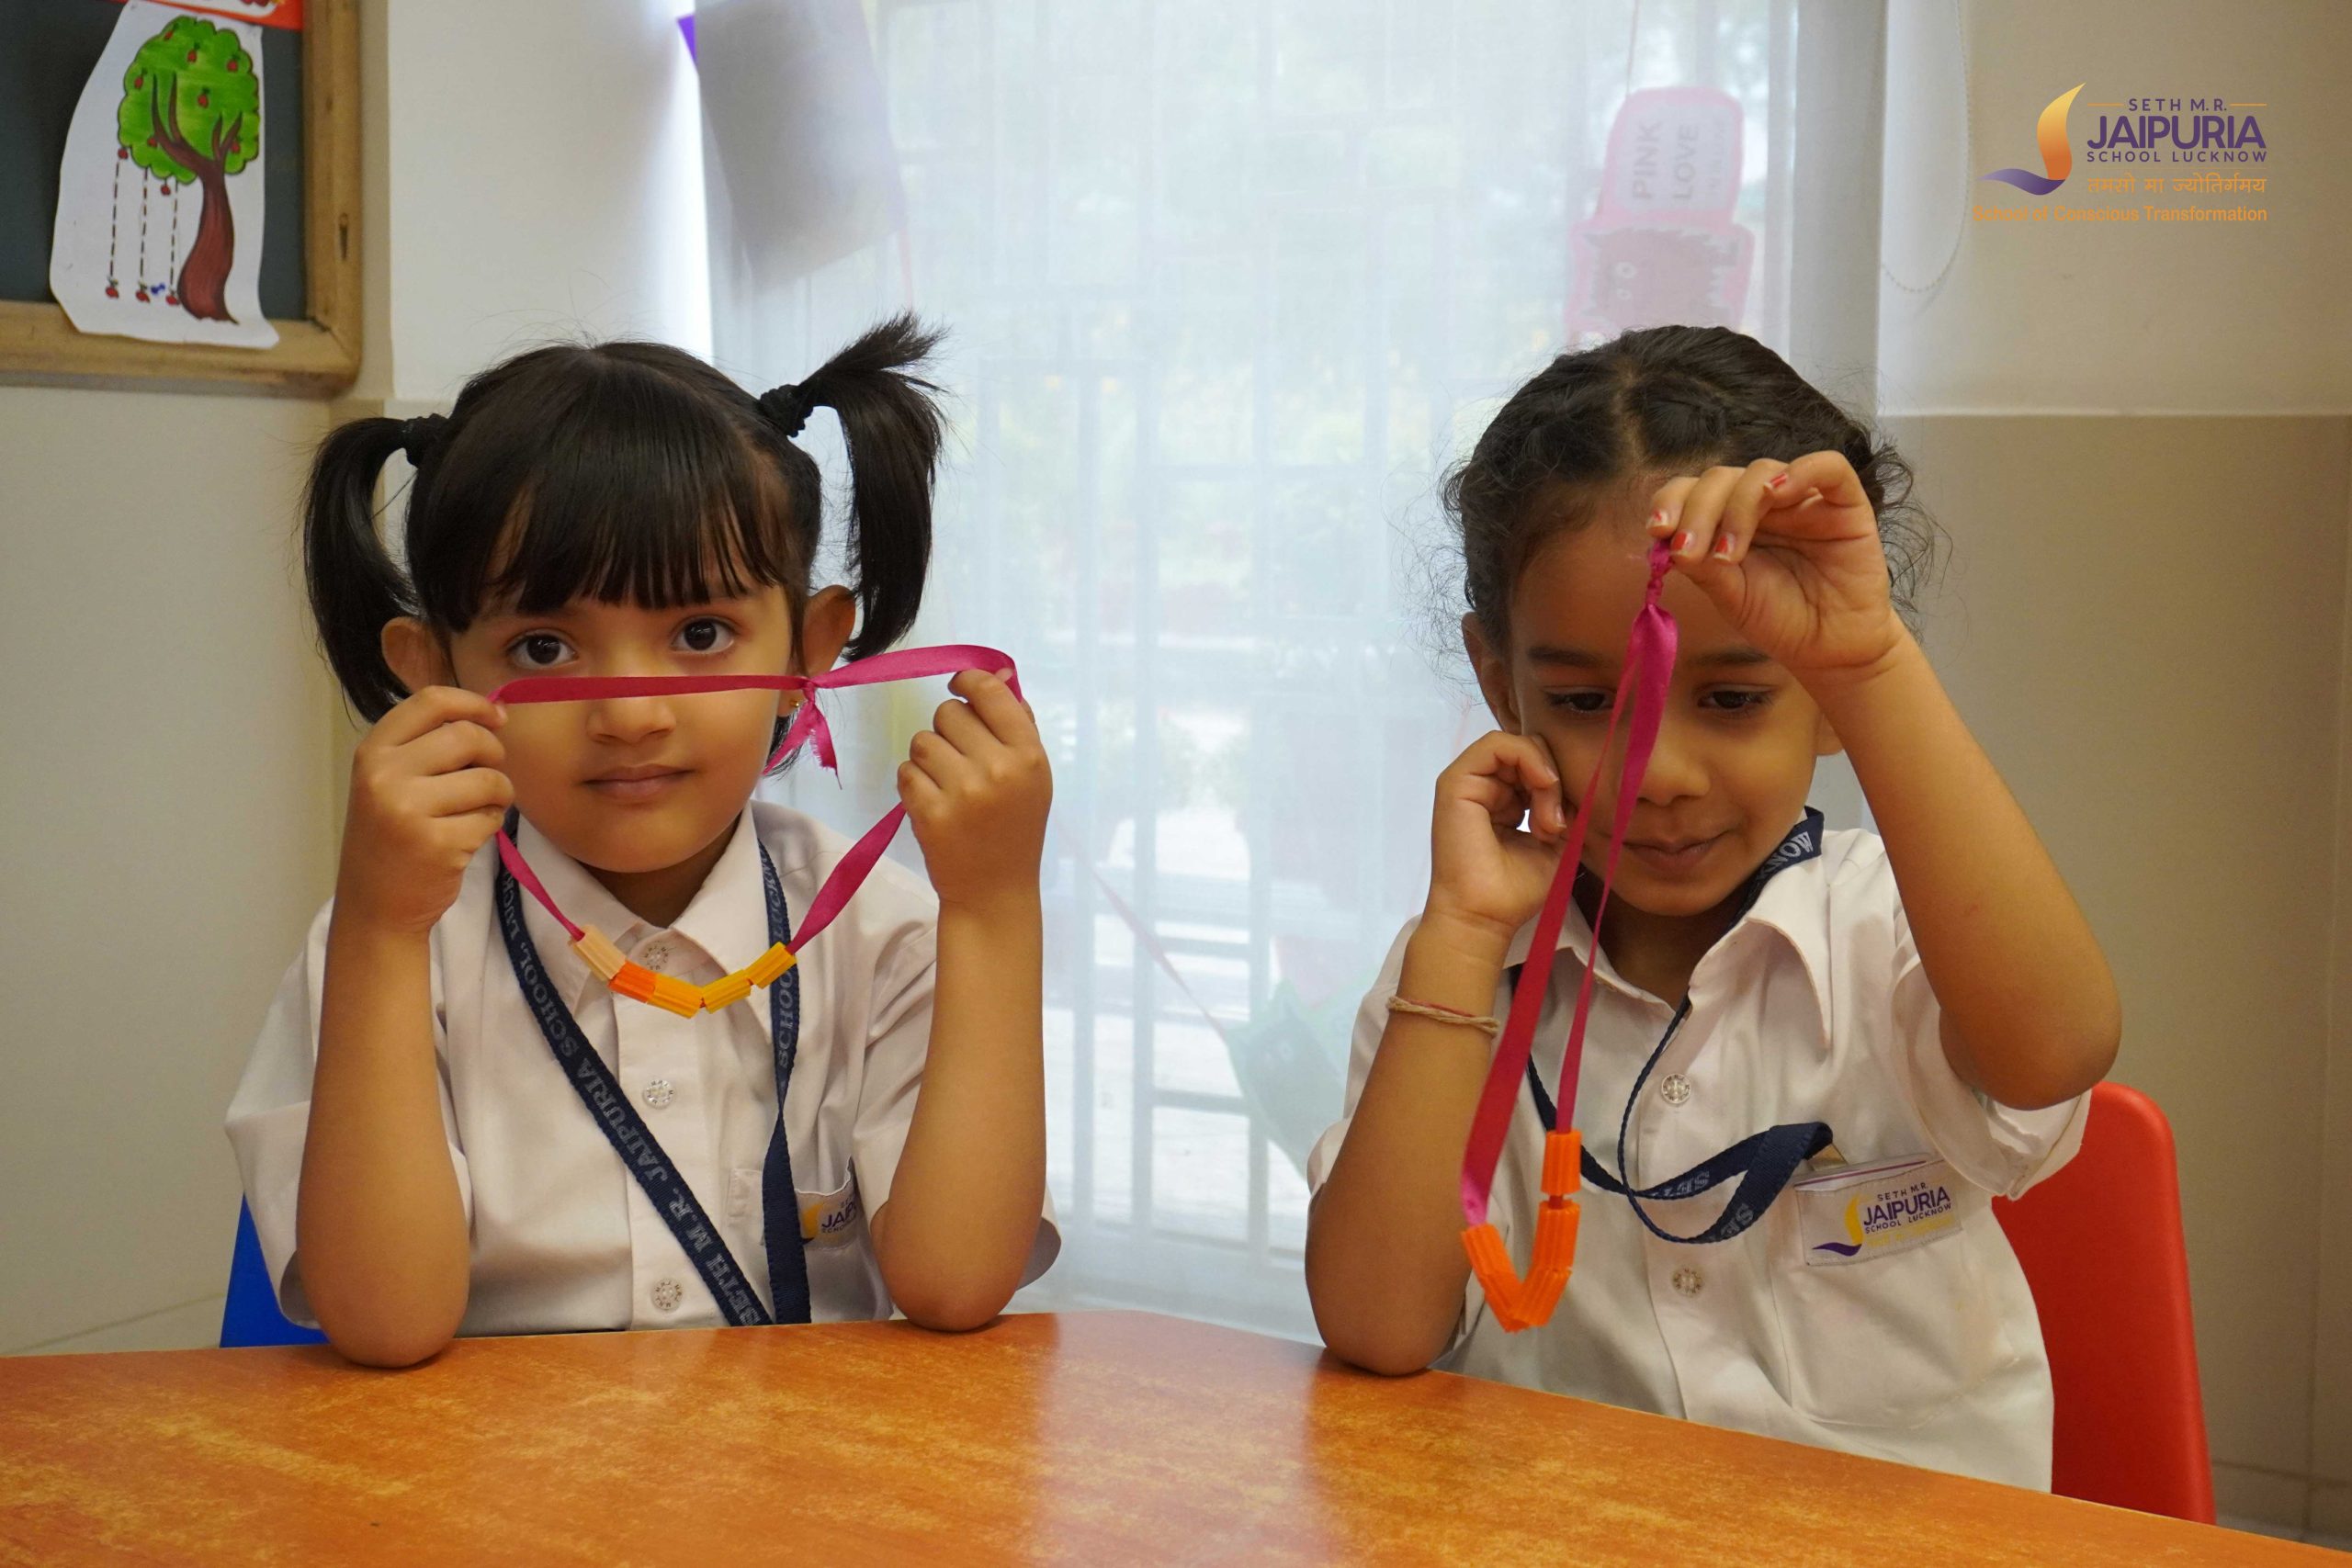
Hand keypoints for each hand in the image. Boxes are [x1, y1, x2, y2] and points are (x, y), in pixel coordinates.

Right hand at [336, 687, 512, 934]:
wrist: (375, 905)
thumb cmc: (391, 837)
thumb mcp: (390, 782)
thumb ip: (429, 746)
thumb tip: (496, 713)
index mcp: (373, 752)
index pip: (431, 701)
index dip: (475, 704)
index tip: (498, 717)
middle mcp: (384, 775)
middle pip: (468, 736)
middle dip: (494, 754)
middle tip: (489, 778)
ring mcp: (408, 810)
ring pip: (488, 780)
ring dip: (497, 795)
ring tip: (477, 812)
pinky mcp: (437, 843)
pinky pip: (490, 819)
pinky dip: (489, 827)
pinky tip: (465, 839)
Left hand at [898, 670, 1051, 910]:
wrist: (995, 890)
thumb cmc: (1015, 826)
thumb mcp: (1033, 775)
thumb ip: (1016, 723)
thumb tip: (994, 673)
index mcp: (1029, 755)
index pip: (989, 692)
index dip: (968, 682)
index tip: (960, 689)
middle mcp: (998, 768)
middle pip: (948, 713)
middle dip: (948, 730)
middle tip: (960, 759)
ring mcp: (963, 791)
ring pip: (922, 741)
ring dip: (927, 758)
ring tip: (946, 783)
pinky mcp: (930, 813)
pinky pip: (905, 771)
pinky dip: (913, 784)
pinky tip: (933, 802)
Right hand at [1423, 730, 1569, 945]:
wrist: (1485, 916)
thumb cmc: (1516, 890)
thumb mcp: (1555, 843)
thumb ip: (1565, 809)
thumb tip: (1580, 784)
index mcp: (1502, 801)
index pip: (1536, 767)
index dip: (1559, 784)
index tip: (1566, 824)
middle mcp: (1484, 787)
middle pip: (1529, 752)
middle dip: (1554, 781)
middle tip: (1558, 825)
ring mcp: (1467, 782)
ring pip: (1517, 745)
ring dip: (1545, 776)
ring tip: (1548, 820)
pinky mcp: (1456, 781)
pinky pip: (1497, 744)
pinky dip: (1529, 759)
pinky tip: (1544, 786)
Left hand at [1647, 452, 1908, 686]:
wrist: (1829, 649)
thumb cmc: (1779, 618)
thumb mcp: (1730, 594)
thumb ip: (1703, 565)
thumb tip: (1667, 541)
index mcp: (1728, 518)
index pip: (1692, 490)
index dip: (1672, 500)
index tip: (1657, 530)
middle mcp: (1762, 502)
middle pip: (1721, 478)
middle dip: (1698, 511)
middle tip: (1688, 551)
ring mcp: (1803, 498)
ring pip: (1762, 471)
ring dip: (1737, 507)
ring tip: (1728, 554)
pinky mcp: (1845, 503)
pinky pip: (1829, 467)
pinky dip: (1801, 471)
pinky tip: (1777, 494)